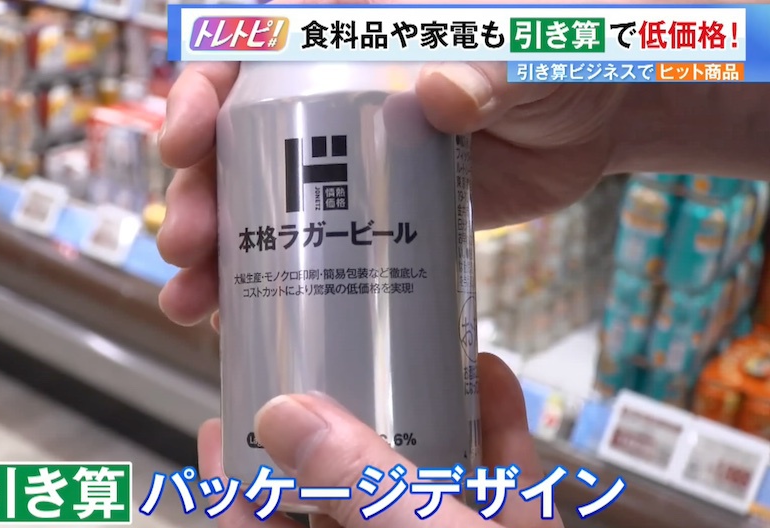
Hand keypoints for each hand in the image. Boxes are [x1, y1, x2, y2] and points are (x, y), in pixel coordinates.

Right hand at [155, 58, 626, 324]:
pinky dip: (271, 290)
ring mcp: (346, 169)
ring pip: (256, 207)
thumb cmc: (551, 64)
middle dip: (198, 198)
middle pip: (232, 149)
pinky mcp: (372, 221)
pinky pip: (308, 253)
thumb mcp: (513, 52)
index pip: (243, 61)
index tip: (185, 144)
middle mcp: (327, 105)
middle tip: (189, 247)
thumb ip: (481, 66)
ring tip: (193, 303)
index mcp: (343, 46)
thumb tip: (437, 94)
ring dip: (216, 257)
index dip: (197, 97)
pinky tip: (241, 322)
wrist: (595, 122)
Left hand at [197, 353, 563, 527]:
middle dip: (331, 437)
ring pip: (423, 499)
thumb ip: (363, 492)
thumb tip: (286, 417)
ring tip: (402, 357)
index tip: (225, 423)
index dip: (237, 487)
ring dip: (417, 424)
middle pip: (339, 511)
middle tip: (316, 369)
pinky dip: (498, 442)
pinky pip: (500, 501)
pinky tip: (494, 382)